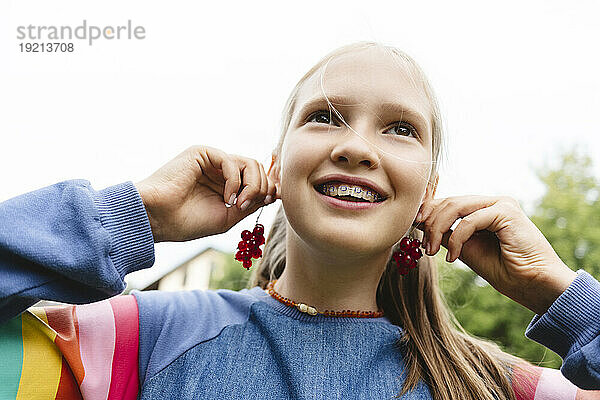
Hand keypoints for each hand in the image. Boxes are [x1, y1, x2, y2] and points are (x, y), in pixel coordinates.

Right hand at [134, 145, 278, 242]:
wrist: (159, 219)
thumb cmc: (188, 222)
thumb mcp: (228, 217)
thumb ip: (251, 203)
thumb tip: (274, 193)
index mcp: (226, 185)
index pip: (257, 178)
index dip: (270, 187)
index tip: (275, 200)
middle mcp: (221, 171)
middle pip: (258, 169)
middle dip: (262, 188)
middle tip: (250, 206)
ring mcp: (212, 161)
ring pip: (250, 163)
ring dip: (252, 186)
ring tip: (238, 204)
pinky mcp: (203, 153)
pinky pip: (232, 161)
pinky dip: (235, 181)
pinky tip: (227, 198)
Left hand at [413, 195, 577, 314]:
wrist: (533, 285)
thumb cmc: (503, 271)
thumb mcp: (465, 249)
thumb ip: (447, 234)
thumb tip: (420, 223)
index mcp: (484, 208)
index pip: (449, 201)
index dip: (427, 210)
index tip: (411, 225)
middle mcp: (492, 202)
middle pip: (449, 202)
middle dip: (429, 222)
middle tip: (422, 246)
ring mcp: (501, 203)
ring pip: (455, 207)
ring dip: (438, 229)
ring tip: (432, 251)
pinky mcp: (507, 211)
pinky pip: (470, 220)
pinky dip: (457, 238)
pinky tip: (454, 257)